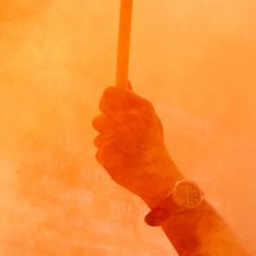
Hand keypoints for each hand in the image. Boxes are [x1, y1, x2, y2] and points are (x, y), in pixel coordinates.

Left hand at [92, 86, 183, 204]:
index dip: (107, 102)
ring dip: (107, 145)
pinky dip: (108, 159)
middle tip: (120, 136)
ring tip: (125, 152)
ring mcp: (117, 136)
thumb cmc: (151, 145)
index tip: (110, 110)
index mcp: (140, 107)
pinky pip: (100, 153)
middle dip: (106, 128)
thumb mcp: (148, 118)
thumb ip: (132, 100)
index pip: (109, 93)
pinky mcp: (108, 153)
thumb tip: (124, 80)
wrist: (158, 175)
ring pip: (98, 137)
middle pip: (99, 117)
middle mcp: (128, 118)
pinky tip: (122, 161)